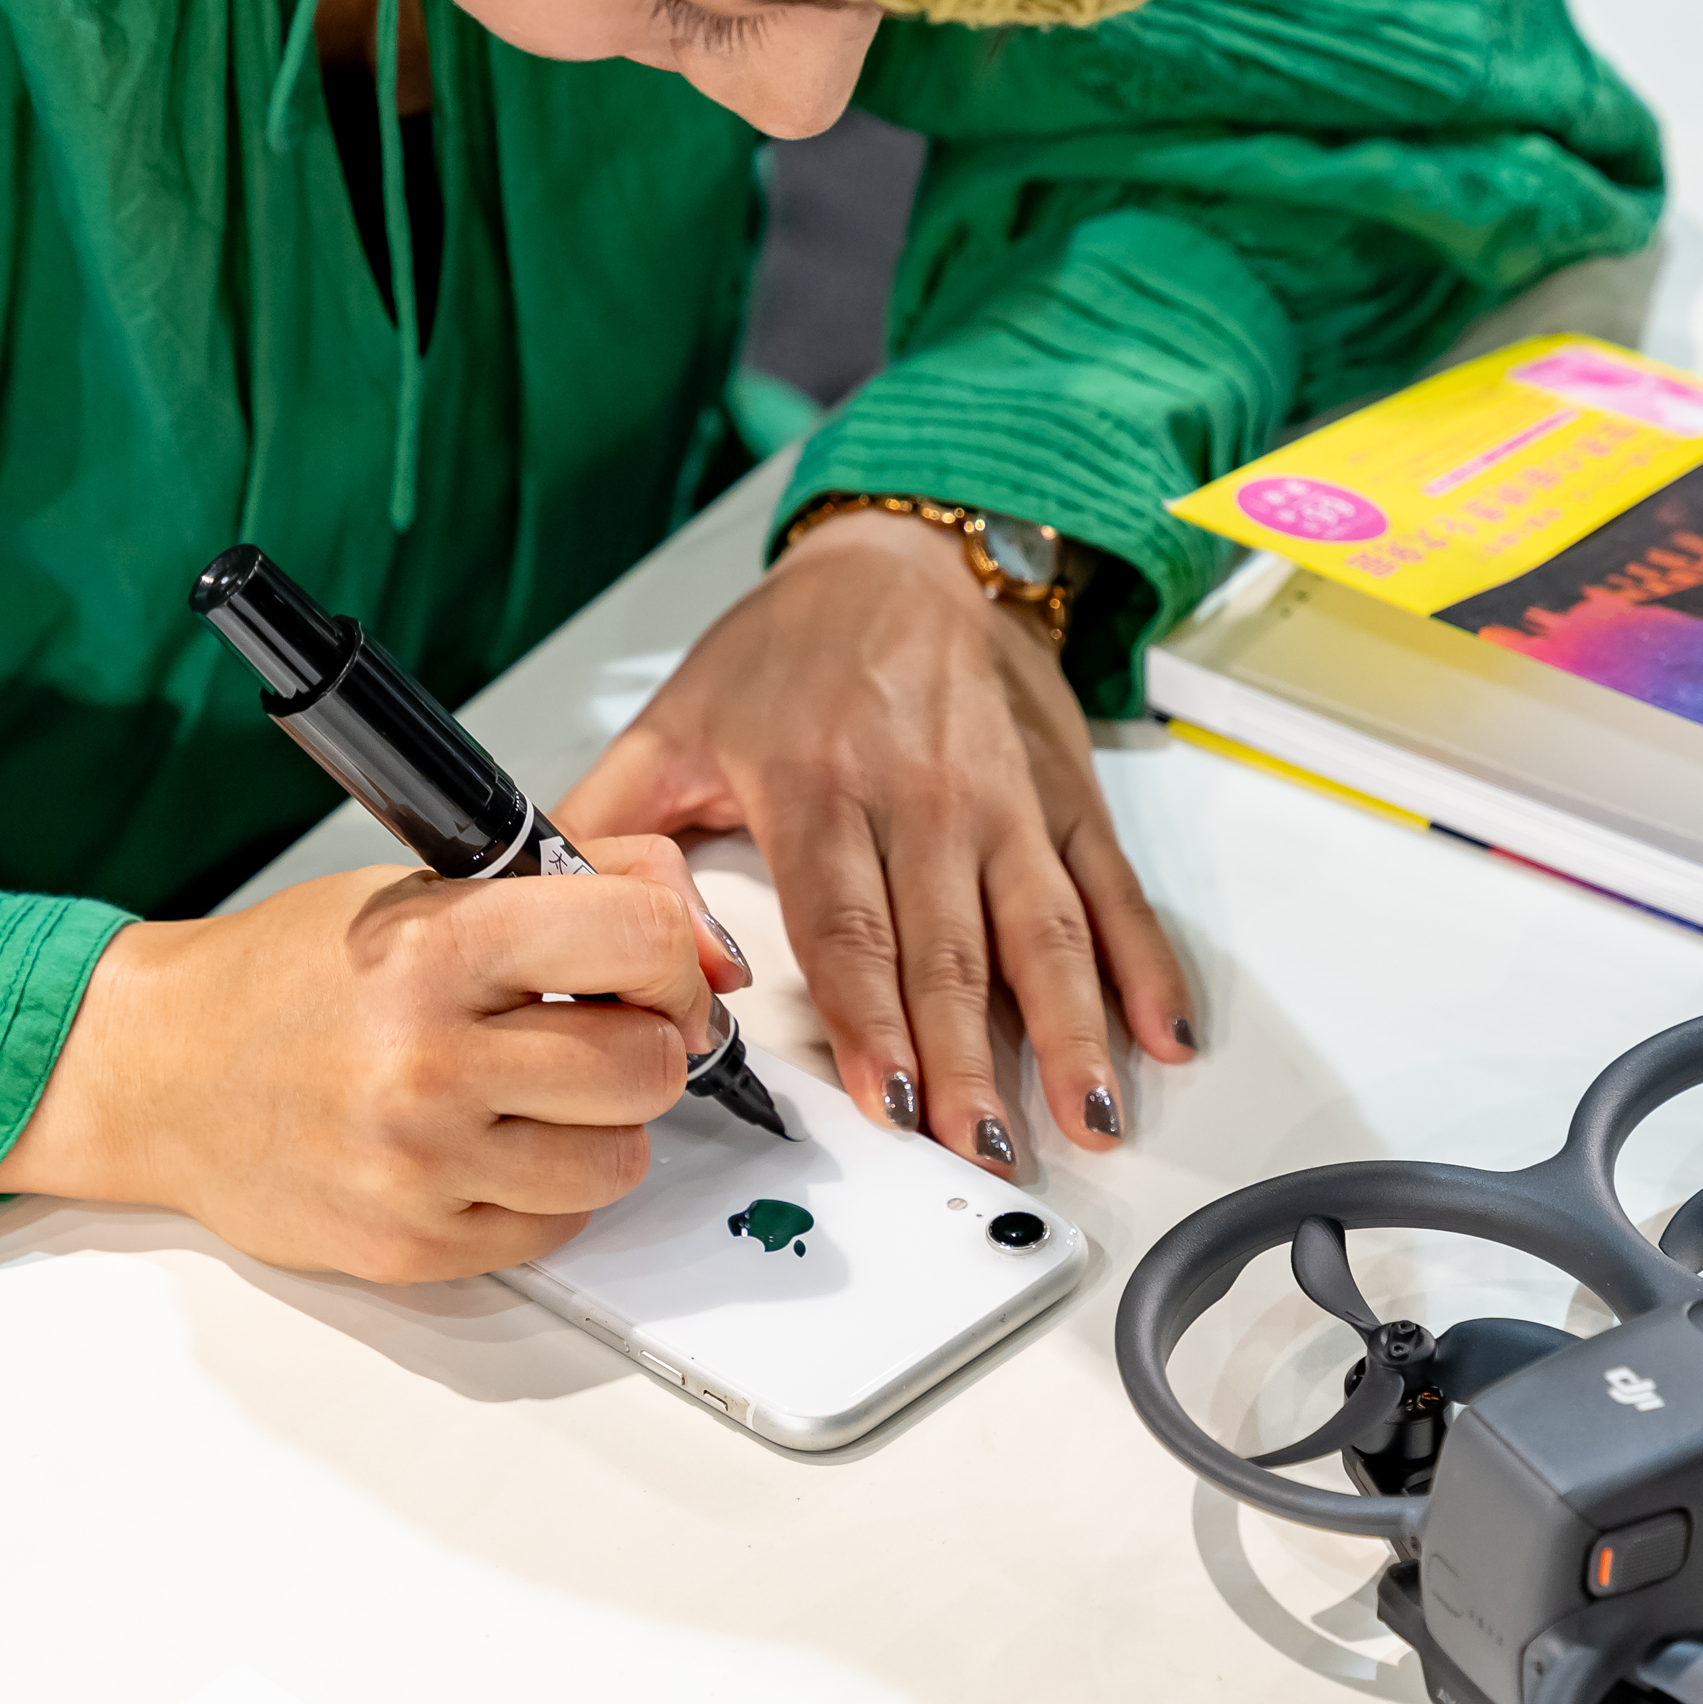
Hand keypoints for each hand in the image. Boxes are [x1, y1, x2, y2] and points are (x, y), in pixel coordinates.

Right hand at [0, 838, 743, 1277]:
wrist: (159, 1072)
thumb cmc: (293, 977)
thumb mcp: (425, 889)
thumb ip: (581, 886)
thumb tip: (710, 946)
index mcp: (437, 946)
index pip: (642, 942)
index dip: (673, 959)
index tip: (653, 970)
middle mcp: (429, 1060)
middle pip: (651, 1066)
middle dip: (646, 1046)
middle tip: (595, 1033)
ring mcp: (420, 1164)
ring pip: (622, 1161)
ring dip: (600, 1128)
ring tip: (536, 1096)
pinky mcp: (413, 1245)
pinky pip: (559, 1226)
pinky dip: (546, 1189)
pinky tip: (489, 1147)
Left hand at [559, 509, 1194, 1171]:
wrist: (905, 552)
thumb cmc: (790, 649)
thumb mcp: (678, 720)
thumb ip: (609, 821)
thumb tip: (538, 911)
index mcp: (818, 781)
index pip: (847, 923)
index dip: (870, 1015)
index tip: (888, 1097)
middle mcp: (923, 791)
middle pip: (948, 947)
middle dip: (968, 1057)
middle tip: (982, 1151)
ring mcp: (1004, 798)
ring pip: (1042, 930)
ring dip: (1070, 1031)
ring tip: (1088, 1118)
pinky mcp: (1063, 798)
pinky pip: (1111, 890)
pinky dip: (1146, 965)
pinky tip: (1164, 1036)